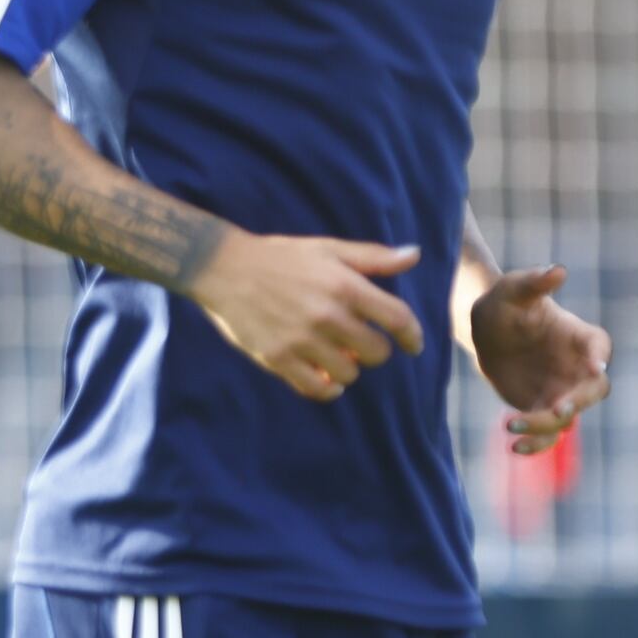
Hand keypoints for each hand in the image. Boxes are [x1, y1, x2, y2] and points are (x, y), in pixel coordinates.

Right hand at [181, 232, 425, 402]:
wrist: (223, 268)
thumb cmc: (279, 257)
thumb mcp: (328, 249)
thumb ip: (373, 257)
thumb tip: (414, 255)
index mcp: (344, 286)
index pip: (397, 319)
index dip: (412, 336)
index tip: (413, 345)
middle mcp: (327, 315)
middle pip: (376, 353)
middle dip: (375, 351)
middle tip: (361, 345)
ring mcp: (301, 340)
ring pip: (348, 373)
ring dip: (349, 369)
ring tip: (336, 356)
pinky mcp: (277, 358)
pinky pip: (315, 389)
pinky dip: (327, 389)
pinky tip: (325, 378)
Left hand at [468, 262, 612, 455]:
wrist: (487, 330)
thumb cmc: (506, 303)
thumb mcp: (514, 289)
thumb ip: (535, 281)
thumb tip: (557, 270)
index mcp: (580, 336)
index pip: (599, 348)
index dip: (599, 357)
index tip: (595, 367)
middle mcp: (578, 368)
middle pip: (593, 390)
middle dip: (579, 400)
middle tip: (557, 408)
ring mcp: (562, 390)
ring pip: (567, 417)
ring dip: (546, 426)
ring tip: (512, 426)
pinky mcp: (541, 408)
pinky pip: (547, 433)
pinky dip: (536, 444)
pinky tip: (514, 448)